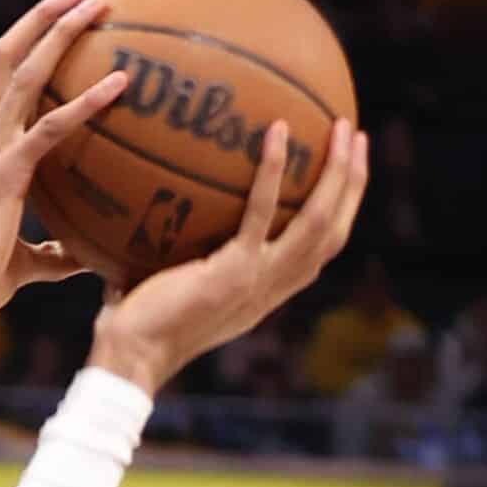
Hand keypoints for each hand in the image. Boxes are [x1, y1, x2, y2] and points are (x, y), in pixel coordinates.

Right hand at [0, 0, 130, 323]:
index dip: (27, 42)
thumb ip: (51, 253)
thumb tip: (83, 257)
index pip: (0, 79)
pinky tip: (120, 82)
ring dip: (59, 33)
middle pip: (7, 57)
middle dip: (44, 18)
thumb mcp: (22, 263)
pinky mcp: (2, 176)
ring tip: (96, 3)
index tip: (61, 18)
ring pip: (23, 74)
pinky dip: (86, 102)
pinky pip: (50, 127)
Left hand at [90, 117, 371, 393]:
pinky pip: (261, 211)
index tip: (345, 173)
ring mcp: (259, 280)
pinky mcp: (234, 271)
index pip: (320, 250)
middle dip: (353, 182)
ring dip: (338, 171)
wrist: (130, 359)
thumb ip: (177, 256)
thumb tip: (153, 212)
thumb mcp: (169, 287)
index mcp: (266, 293)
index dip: (340, 211)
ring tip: (343, 127)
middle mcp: (273, 288)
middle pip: (335, 230)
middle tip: (357, 136)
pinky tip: (274, 131)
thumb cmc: (136, 327)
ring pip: (319, 220)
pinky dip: (272, 170)